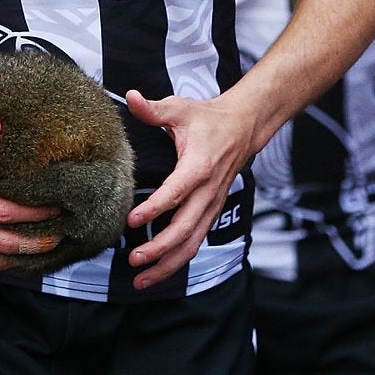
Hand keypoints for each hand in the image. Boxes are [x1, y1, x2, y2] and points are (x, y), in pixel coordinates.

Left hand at [123, 90, 256, 289]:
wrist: (244, 127)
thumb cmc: (208, 119)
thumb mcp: (181, 109)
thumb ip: (153, 109)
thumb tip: (129, 97)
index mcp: (199, 166)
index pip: (176, 192)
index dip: (155, 208)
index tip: (131, 220)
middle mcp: (208, 191)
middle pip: (185, 228)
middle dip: (159, 248)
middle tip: (133, 259)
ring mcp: (212, 205)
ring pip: (192, 243)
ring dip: (168, 264)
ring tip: (142, 278)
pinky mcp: (212, 212)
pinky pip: (196, 241)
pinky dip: (178, 260)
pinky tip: (158, 272)